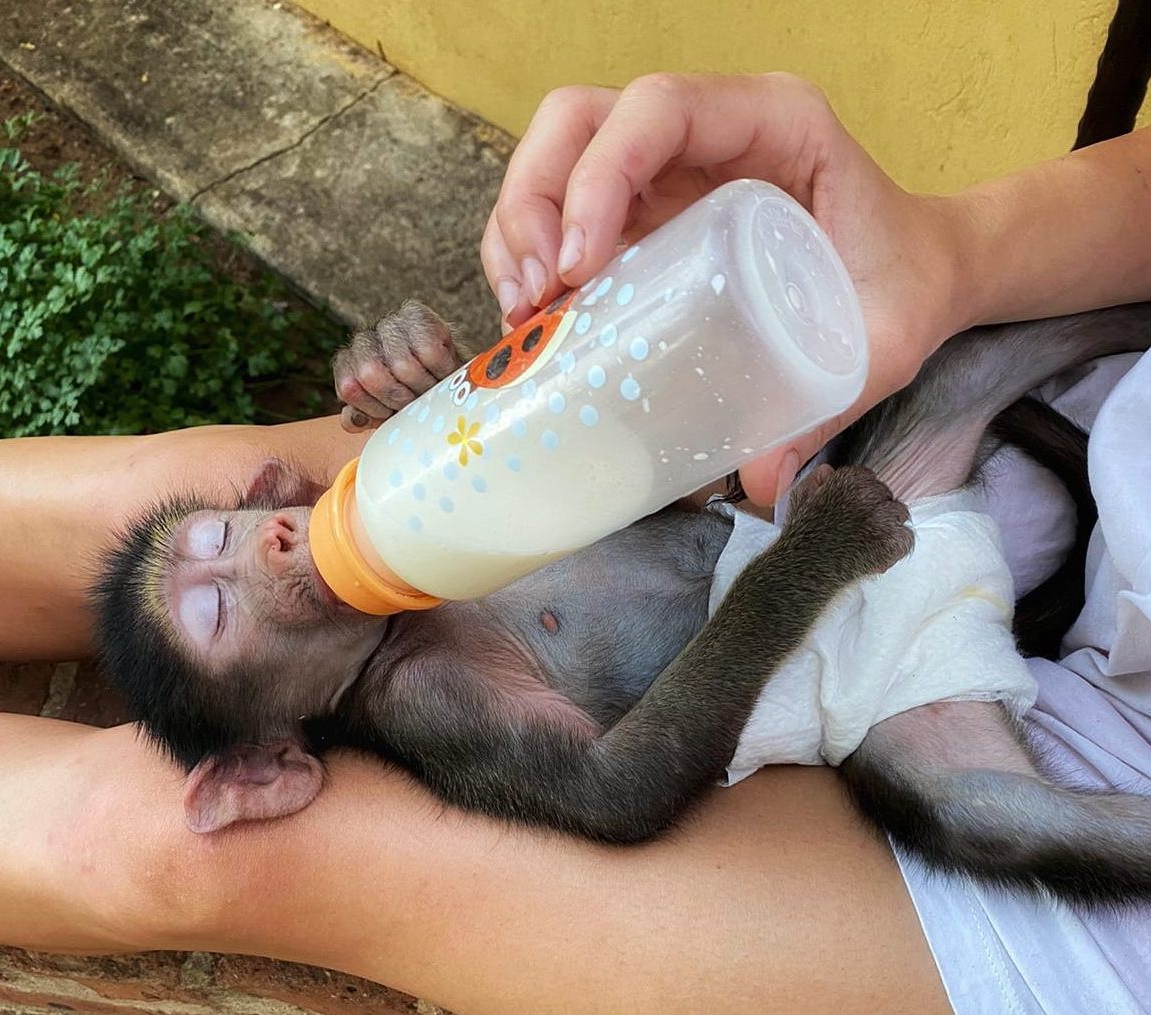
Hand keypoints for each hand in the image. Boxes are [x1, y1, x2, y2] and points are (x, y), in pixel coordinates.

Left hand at [334, 300, 463, 432]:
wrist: (451, 381)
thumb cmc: (413, 399)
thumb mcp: (384, 415)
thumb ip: (361, 419)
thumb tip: (352, 419)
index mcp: (347, 365)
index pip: (349, 388)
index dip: (376, 408)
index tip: (393, 413)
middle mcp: (362, 339)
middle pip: (370, 375)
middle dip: (399, 398)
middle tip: (416, 402)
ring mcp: (388, 323)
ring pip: (402, 366)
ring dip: (424, 386)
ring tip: (432, 388)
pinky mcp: (416, 314)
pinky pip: (429, 352)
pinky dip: (441, 370)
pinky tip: (444, 371)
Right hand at [482, 73, 964, 501]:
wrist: (918, 273)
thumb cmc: (902, 286)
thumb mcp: (877, 342)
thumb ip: (825, 409)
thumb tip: (757, 482)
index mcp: (772, 125)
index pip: (660, 110)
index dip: (600, 174)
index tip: (580, 266)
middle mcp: (708, 134)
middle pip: (580, 123)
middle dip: (533, 202)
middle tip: (534, 299)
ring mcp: (670, 170)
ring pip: (556, 158)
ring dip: (516, 230)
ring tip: (523, 316)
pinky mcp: (648, 212)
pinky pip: (566, 211)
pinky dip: (532, 257)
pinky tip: (535, 320)